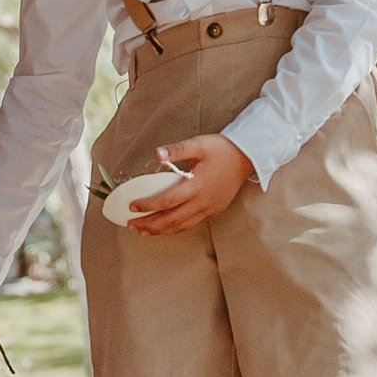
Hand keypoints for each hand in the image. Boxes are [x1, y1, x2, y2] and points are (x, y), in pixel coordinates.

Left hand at [127, 135, 251, 236]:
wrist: (246, 158)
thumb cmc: (221, 150)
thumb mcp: (199, 144)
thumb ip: (177, 150)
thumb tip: (156, 153)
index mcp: (197, 186)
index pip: (167, 200)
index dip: (148, 205)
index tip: (132, 207)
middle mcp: (202, 202)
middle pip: (171, 220)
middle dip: (149, 224)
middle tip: (130, 225)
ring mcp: (208, 210)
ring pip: (180, 226)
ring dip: (160, 231)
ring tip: (142, 231)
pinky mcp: (212, 212)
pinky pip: (190, 225)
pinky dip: (174, 229)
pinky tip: (163, 228)